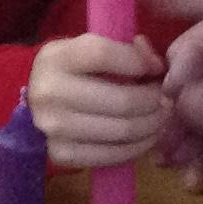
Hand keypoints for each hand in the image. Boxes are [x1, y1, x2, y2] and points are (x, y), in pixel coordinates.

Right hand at [28, 33, 164, 169]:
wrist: (36, 104)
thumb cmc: (72, 71)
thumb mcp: (88, 48)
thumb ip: (125, 49)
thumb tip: (156, 66)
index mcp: (57, 58)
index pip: (103, 55)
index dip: (138, 61)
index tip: (156, 68)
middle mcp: (50, 93)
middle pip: (122, 100)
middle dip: (154, 101)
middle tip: (166, 99)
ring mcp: (54, 128)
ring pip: (123, 130)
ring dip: (152, 125)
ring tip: (160, 117)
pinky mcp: (61, 154)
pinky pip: (113, 156)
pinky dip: (137, 147)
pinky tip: (145, 136)